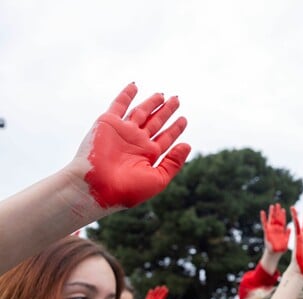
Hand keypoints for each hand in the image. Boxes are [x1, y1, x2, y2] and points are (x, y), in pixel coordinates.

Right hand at [80, 83, 190, 208]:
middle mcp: (136, 142)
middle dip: (166, 111)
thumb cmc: (127, 190)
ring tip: (163, 95)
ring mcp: (123, 132)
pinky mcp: (108, 123)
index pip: (166, 138)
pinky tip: (135, 85)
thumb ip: (173, 162)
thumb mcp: (158, 179)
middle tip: (177, 100)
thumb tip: (187, 145)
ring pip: (141, 112)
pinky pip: (119, 105)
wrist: (96, 188)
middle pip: (155, 122)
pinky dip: (126, 95)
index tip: (184, 119)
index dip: (176, 128)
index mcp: (148, 155)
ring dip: (151, 103)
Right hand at [143, 285, 170, 298]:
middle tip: (164, 286)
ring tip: (158, 287)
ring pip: (153, 295)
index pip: (162, 297)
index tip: (167, 289)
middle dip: (161, 291)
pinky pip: (148, 297)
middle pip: (158, 295)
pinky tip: (151, 290)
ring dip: (155, 291)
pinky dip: (149, 294)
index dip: (164, 293)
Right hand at [260, 203, 290, 252]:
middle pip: (277, 218)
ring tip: (272, 206)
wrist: (274, 253)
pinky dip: (263, 218)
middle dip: (277, 211)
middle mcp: (276, 228)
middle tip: (277, 204)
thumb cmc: (281, 248)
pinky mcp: (266, 231)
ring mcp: (271, 229)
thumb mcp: (286, 241)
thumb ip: (287, 234)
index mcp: (282, 230)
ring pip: (271, 219)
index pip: (282, 221)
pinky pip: (264, 223)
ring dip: (271, 213)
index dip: (282, 215)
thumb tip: (289, 228)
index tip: (283, 209)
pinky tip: (262, 212)